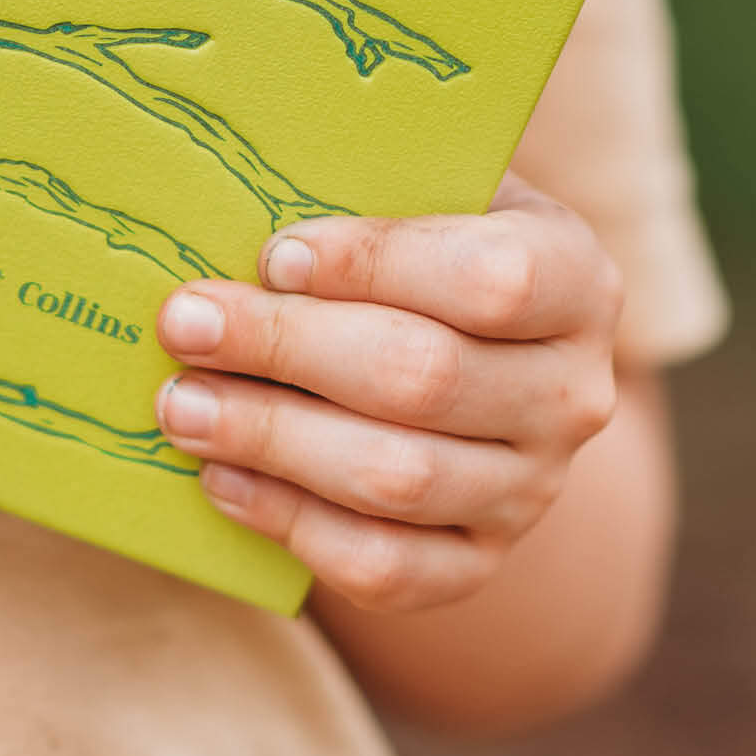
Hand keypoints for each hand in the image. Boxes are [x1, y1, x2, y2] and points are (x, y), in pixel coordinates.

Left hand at [154, 177, 624, 611]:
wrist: (464, 362)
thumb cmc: (417, 250)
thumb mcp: (418, 193)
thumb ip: (359, 187)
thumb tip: (238, 200)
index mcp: (575, 279)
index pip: (490, 279)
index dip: (374, 266)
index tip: (273, 255)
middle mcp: (570, 393)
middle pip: (424, 380)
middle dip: (285, 348)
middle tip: (185, 325)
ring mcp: (530, 490)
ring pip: (397, 479)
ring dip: (270, 439)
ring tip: (180, 405)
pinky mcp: (476, 563)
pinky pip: (384, 567)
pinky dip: (289, 523)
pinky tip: (221, 478)